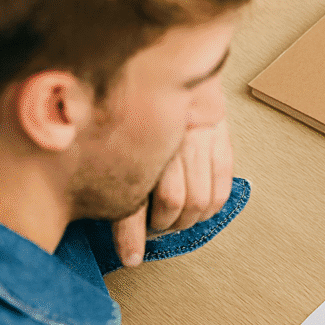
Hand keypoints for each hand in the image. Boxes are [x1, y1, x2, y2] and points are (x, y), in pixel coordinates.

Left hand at [112, 118, 233, 266]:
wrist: (166, 66)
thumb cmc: (135, 104)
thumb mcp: (113, 136)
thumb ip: (111, 168)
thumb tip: (102, 209)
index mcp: (133, 144)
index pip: (133, 199)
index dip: (132, 235)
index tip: (132, 258)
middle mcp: (167, 142)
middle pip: (172, 203)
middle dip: (164, 225)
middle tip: (156, 229)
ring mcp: (196, 140)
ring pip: (199, 200)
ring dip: (188, 220)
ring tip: (178, 220)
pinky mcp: (218, 138)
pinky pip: (221, 187)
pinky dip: (212, 207)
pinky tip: (202, 210)